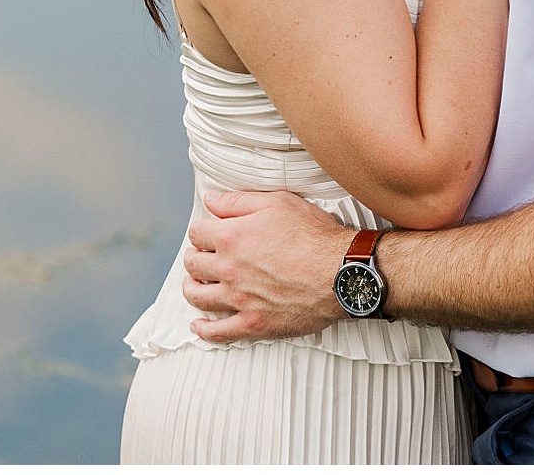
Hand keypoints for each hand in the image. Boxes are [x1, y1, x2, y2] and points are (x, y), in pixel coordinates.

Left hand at [181, 190, 353, 343]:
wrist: (341, 273)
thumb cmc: (315, 236)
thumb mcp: (278, 203)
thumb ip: (239, 201)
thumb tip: (211, 201)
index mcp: (232, 237)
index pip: (197, 233)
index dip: (202, 231)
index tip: (208, 234)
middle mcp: (229, 269)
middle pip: (193, 265)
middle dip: (195, 258)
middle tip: (202, 257)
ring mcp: (239, 299)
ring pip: (198, 297)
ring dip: (192, 289)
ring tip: (195, 285)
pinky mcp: (253, 323)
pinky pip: (218, 332)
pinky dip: (204, 329)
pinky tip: (199, 325)